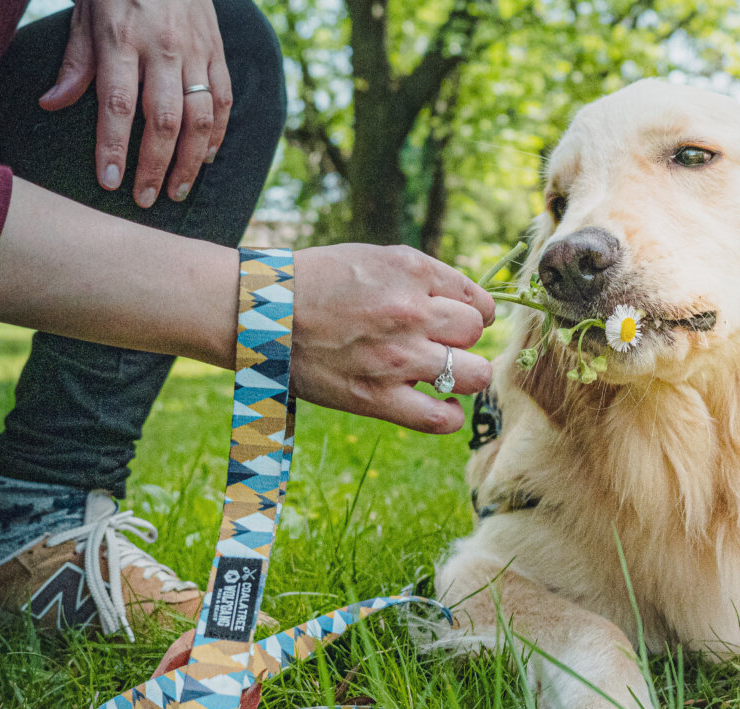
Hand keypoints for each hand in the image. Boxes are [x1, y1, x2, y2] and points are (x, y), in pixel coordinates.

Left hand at [39, 0, 231, 207]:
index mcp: (122, 37)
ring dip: (190, 161)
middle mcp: (164, 47)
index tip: (110, 182)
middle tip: (144, 199)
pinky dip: (216, 134)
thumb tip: (52, 105)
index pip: (118, 104)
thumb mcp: (86, 12)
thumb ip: (75, 62)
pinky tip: (205, 157)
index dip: (114, 147)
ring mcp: (196, 50)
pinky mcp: (217, 51)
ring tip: (177, 190)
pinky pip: (222, 101)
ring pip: (199, 117)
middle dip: (154, 165)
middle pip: (163, 119)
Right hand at [291, 245, 495, 433]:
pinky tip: (442, 407)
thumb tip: (463, 306)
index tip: (455, 321)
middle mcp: (412, 312)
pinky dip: (450, 416)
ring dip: (464, 376)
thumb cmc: (317, 283)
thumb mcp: (375, 260)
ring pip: (474, 374)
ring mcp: (398, 358)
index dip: (472, 314)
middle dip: (463, 341)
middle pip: (476, 334)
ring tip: (444, 375)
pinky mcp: (377, 397)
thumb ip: (421, 279)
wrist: (262, 311)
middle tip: (440, 346)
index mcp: (412, 271)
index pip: (477, 301)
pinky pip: (440, 418)